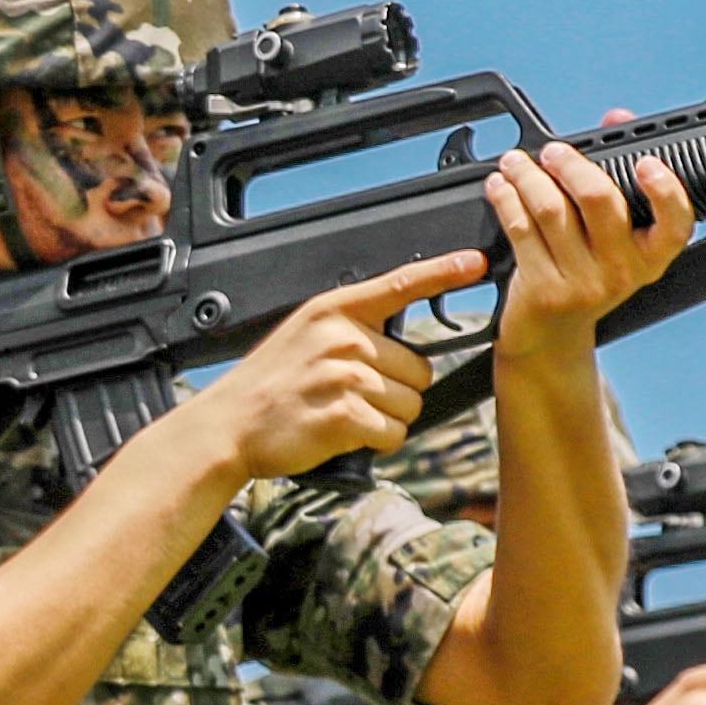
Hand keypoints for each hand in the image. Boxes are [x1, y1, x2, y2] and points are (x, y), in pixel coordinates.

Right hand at [198, 251, 472, 480]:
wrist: (229, 425)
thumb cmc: (271, 385)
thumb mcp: (305, 335)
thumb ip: (352, 329)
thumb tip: (404, 342)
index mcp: (335, 310)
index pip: (400, 284)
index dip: (443, 272)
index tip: (476, 263)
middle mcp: (343, 337)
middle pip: (419, 368)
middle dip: (396, 390)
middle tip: (351, 395)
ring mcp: (344, 375)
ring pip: (410, 403)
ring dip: (386, 418)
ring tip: (343, 413)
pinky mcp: (345, 414)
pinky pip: (394, 432)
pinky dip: (377, 441)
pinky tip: (343, 432)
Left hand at [476, 141, 696, 343]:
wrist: (551, 336)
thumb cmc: (585, 272)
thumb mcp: (612, 236)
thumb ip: (617, 174)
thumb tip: (616, 118)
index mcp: (651, 256)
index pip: (676, 224)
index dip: (665, 191)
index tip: (646, 163)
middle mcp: (623, 272)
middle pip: (601, 201)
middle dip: (571, 166)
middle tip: (554, 152)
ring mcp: (584, 284)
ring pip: (552, 210)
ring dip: (528, 177)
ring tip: (515, 162)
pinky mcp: (544, 289)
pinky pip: (521, 230)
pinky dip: (506, 200)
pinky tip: (500, 186)